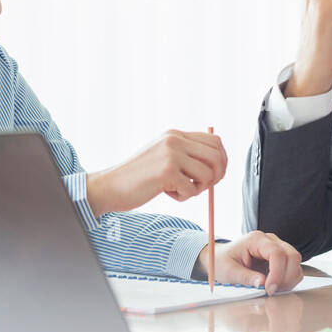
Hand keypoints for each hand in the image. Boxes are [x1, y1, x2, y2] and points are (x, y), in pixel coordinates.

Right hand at [87, 130, 225, 216]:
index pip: (215, 141)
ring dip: (198, 189)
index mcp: (175, 134)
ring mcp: (170, 155)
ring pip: (207, 175)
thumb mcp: (162, 156)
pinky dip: (183, 197)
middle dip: (216, 176)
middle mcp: (174, 140)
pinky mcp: (166, 172)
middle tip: (201, 187)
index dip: (222, 160)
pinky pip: (192, 190)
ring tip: (180, 190)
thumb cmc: (137, 177)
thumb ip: (185, 154)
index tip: (214, 176)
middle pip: (217, 156)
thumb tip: (218, 165)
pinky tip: (166, 193)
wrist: (109, 186)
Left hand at [196, 231, 303, 294]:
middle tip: (271, 292)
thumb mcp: (229, 271)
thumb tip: (262, 283)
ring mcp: (278, 248)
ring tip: (272, 290)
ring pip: (296, 263)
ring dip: (289, 280)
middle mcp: (271, 241)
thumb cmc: (223, 262)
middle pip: (292, 256)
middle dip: (286, 277)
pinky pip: (294, 268)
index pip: (277, 253)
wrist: (221, 259)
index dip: (277, 273)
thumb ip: (245, 277)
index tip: (269, 289)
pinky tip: (276, 287)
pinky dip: (289, 280)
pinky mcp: (281, 258)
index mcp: (256, 240)